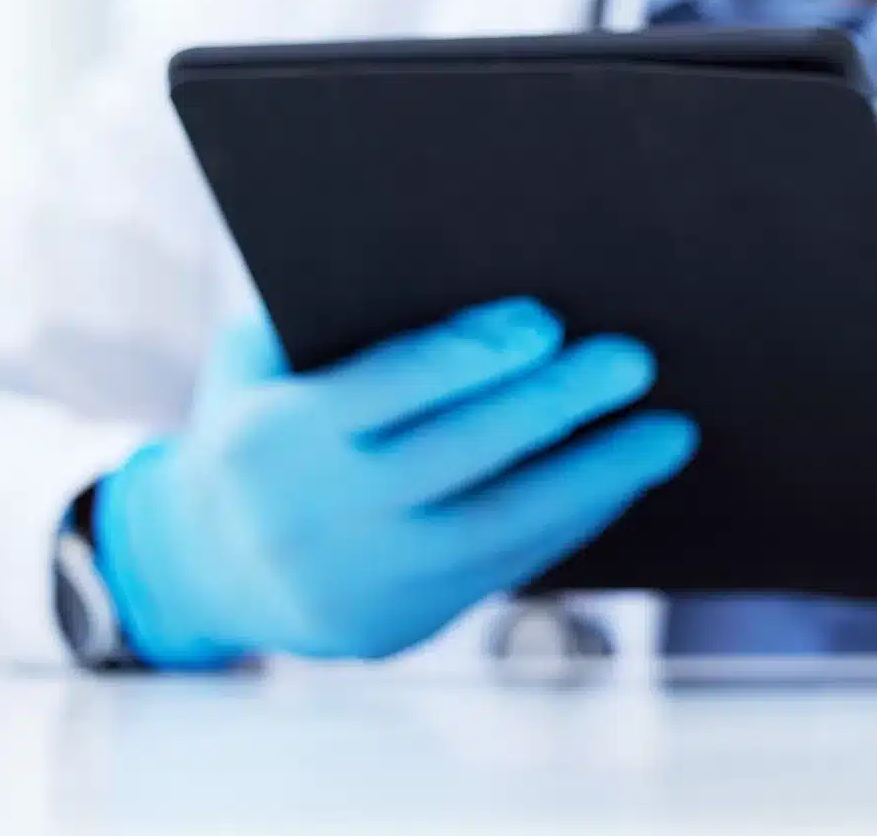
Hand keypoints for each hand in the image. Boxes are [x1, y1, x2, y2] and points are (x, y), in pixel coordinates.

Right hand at [94, 301, 696, 664]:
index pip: (385, 388)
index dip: (469, 354)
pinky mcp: (403, 626)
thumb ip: (329, 315)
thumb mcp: (256, 360)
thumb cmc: (257, 421)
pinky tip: (623, 476)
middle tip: (632, 359)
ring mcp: (360, 583)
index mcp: (269, 439)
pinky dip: (572, 519)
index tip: (545, 322)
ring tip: (670, 432)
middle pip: (456, 456)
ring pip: (498, 528)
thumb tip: (454, 249)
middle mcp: (312, 520)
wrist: (206, 564)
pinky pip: (504, 568)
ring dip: (596, 476)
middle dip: (553, 405)